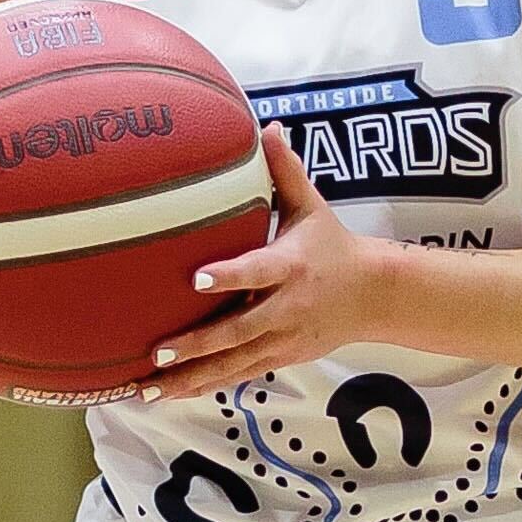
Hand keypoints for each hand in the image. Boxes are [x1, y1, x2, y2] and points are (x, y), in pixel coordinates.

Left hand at [140, 125, 383, 401]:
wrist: (374, 296)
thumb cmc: (333, 245)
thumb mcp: (312, 206)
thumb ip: (285, 170)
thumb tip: (266, 125)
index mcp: (290, 267)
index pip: (256, 271)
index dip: (228, 276)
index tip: (194, 278)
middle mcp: (285, 308)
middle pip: (237, 332)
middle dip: (195, 345)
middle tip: (155, 351)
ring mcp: (282, 339)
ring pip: (232, 365)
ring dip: (189, 379)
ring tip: (146, 390)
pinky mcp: (279, 358)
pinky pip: (236, 376)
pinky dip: (202, 387)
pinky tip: (168, 396)